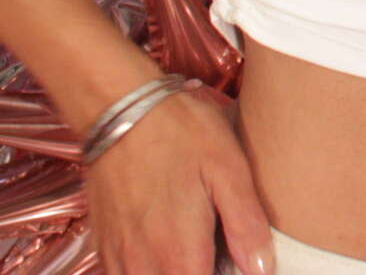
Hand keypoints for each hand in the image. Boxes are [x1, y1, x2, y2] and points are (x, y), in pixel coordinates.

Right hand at [83, 87, 274, 274]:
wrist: (120, 107)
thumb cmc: (179, 132)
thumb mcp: (228, 169)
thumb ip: (246, 225)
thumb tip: (262, 269)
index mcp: (180, 255)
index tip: (235, 265)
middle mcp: (143, 266)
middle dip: (199, 274)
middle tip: (218, 253)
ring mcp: (118, 258)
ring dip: (175, 273)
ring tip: (197, 250)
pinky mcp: (103, 244)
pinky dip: (149, 269)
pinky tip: (168, 247)